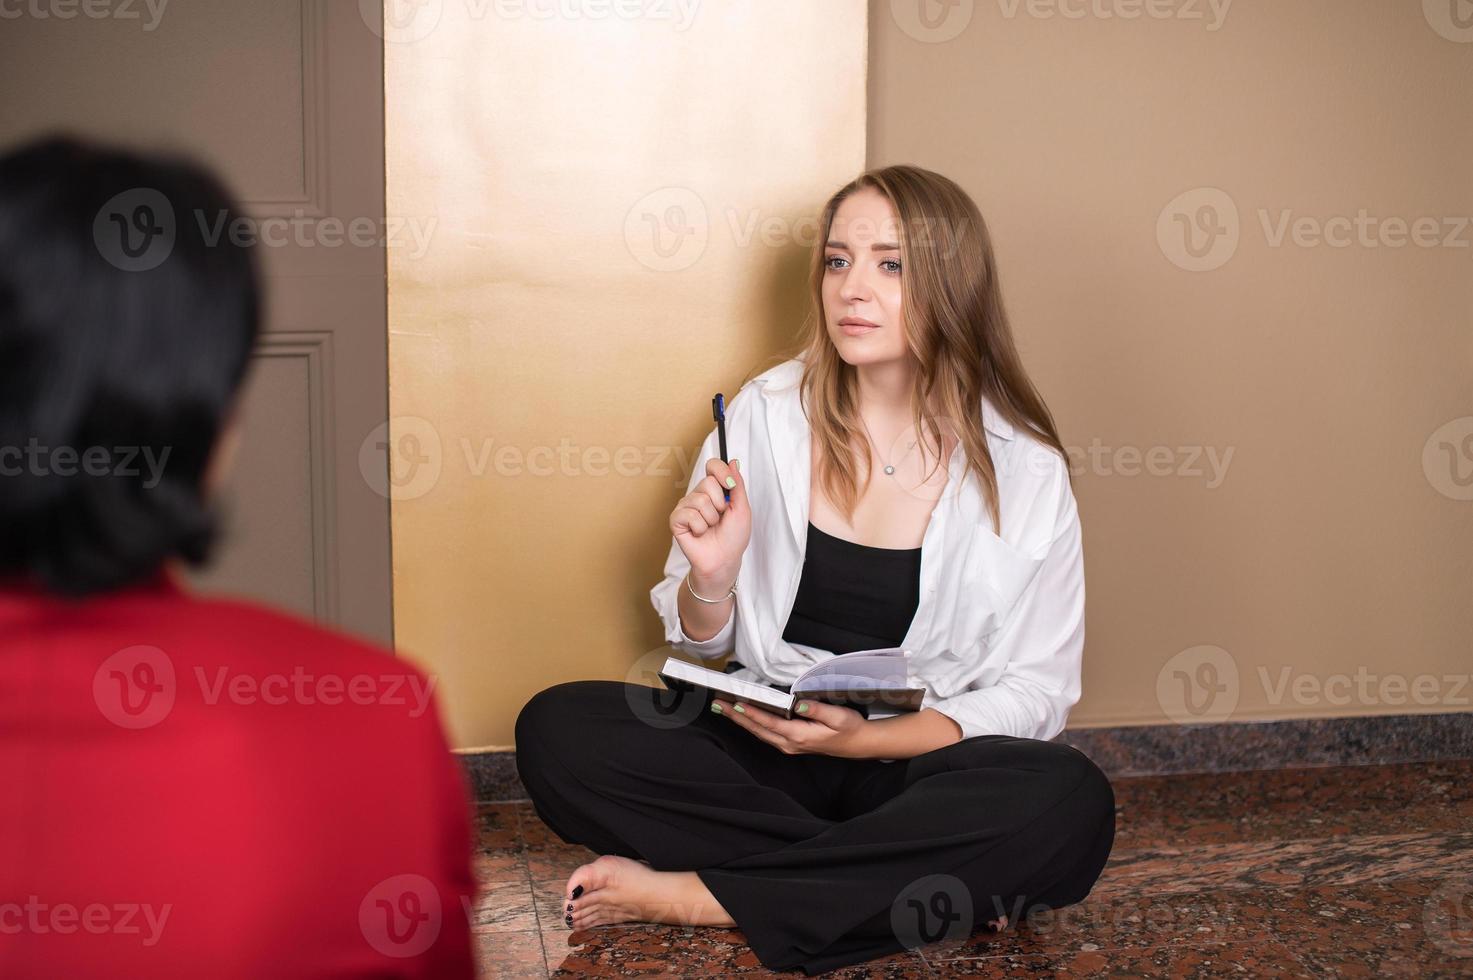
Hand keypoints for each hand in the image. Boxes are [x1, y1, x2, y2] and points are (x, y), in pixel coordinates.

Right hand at [669, 457, 750, 587]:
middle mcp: (698, 495)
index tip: (730, 486)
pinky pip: (689, 514)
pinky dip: (699, 527)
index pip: (713, 466)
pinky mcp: (676, 520)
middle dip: (720, 503)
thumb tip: (733, 461)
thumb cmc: (734, 537)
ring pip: (700, 500)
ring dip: (711, 518)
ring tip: (710, 528)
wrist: (724, 559)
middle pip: (708, 482)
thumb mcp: (742, 508)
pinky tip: (699, 533)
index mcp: (714, 490)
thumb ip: (737, 484)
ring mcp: (686, 507)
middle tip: (720, 517)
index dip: (721, 472)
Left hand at [710, 697, 872, 758]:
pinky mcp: (791, 743)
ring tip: (724, 708)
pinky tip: (745, 716)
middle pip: (758, 729)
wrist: (859, 744)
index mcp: (800, 736)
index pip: (770, 723)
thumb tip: (799, 704)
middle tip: (719, 704)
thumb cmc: (849, 728)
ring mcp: (789, 745)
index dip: (752, 714)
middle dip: (737, 717)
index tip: (736, 704)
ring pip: (760, 732)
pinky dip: (752, 724)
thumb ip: (817, 710)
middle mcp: (790, 744)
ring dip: (741, 721)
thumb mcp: (838, 717)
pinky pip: (766, 733)